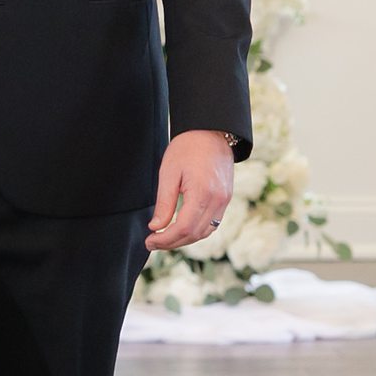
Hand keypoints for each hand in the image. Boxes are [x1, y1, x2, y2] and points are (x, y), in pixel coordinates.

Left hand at [143, 126, 235, 254]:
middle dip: (172, 242)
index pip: (184, 228)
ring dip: (185, 239)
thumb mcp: (168, 173)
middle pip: (195, 234)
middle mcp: (218, 200)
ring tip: (165, 238)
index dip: (165, 239)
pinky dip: (196, 230)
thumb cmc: (187, 148)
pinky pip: (212, 223)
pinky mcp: (226, 199)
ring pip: (205, 232)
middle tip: (153, 242)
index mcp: (203, 193)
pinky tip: (182, 229)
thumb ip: (164, 203)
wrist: (211, 132)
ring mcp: (225, 200)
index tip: (149, 241)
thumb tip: (156, 227)